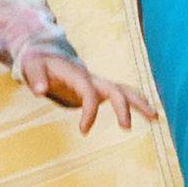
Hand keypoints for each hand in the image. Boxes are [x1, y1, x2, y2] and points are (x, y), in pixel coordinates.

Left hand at [19, 52, 159, 134]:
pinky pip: (121, 94)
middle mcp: (92, 78)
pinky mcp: (99, 89)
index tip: (83, 131)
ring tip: (155, 118)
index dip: (89, 112)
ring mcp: (98, 83)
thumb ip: (36, 78)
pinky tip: (149, 114)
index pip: (89, 93)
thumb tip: (40, 90)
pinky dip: (136, 102)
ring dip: (139, 102)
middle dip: (123, 107)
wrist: (46, 55)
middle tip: (126, 128)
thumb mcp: (32, 67)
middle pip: (114, 89)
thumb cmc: (38, 63)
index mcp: (77, 75)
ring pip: (124, 90)